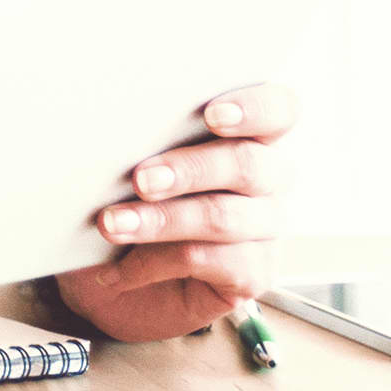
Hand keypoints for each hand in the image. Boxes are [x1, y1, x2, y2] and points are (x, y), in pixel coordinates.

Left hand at [52, 82, 298, 341]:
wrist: (112, 282)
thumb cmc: (126, 204)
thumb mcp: (127, 165)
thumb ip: (141, 139)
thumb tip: (114, 124)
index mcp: (247, 136)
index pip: (278, 110)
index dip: (255, 108)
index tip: (212, 114)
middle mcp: (265, 182)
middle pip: (249, 165)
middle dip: (190, 169)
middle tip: (140, 179)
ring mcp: (263, 231)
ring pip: (223, 217)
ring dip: (161, 219)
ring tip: (112, 224)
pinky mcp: (251, 275)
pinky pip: (207, 261)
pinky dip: (154, 261)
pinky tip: (119, 268)